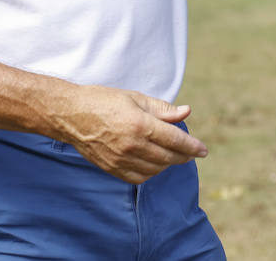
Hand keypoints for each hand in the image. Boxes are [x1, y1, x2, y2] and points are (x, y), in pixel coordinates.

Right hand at [59, 86, 208, 182]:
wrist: (71, 114)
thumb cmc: (104, 100)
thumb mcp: (136, 98)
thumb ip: (163, 109)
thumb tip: (187, 112)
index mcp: (140, 124)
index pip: (175, 140)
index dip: (192, 147)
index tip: (203, 150)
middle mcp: (132, 145)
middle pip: (168, 158)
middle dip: (184, 156)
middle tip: (192, 153)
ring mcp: (120, 159)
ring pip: (155, 170)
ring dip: (168, 164)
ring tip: (172, 155)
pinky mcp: (111, 168)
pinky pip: (138, 178)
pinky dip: (150, 173)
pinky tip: (154, 164)